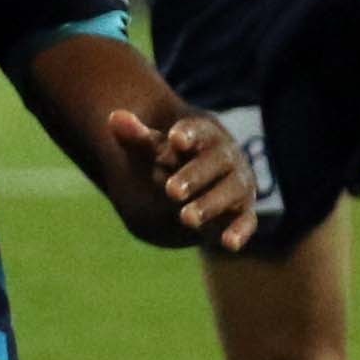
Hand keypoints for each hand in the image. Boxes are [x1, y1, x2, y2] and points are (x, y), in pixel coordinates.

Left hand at [107, 108, 256, 251]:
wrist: (192, 187)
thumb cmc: (171, 162)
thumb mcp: (152, 150)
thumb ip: (136, 137)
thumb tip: (114, 117)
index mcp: (205, 136)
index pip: (199, 130)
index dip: (189, 133)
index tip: (175, 139)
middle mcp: (227, 158)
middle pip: (216, 162)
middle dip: (195, 175)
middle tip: (171, 190)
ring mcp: (237, 184)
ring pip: (231, 190)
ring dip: (210, 204)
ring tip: (186, 218)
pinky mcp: (243, 212)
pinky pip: (246, 220)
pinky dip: (239, 231)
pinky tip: (228, 243)